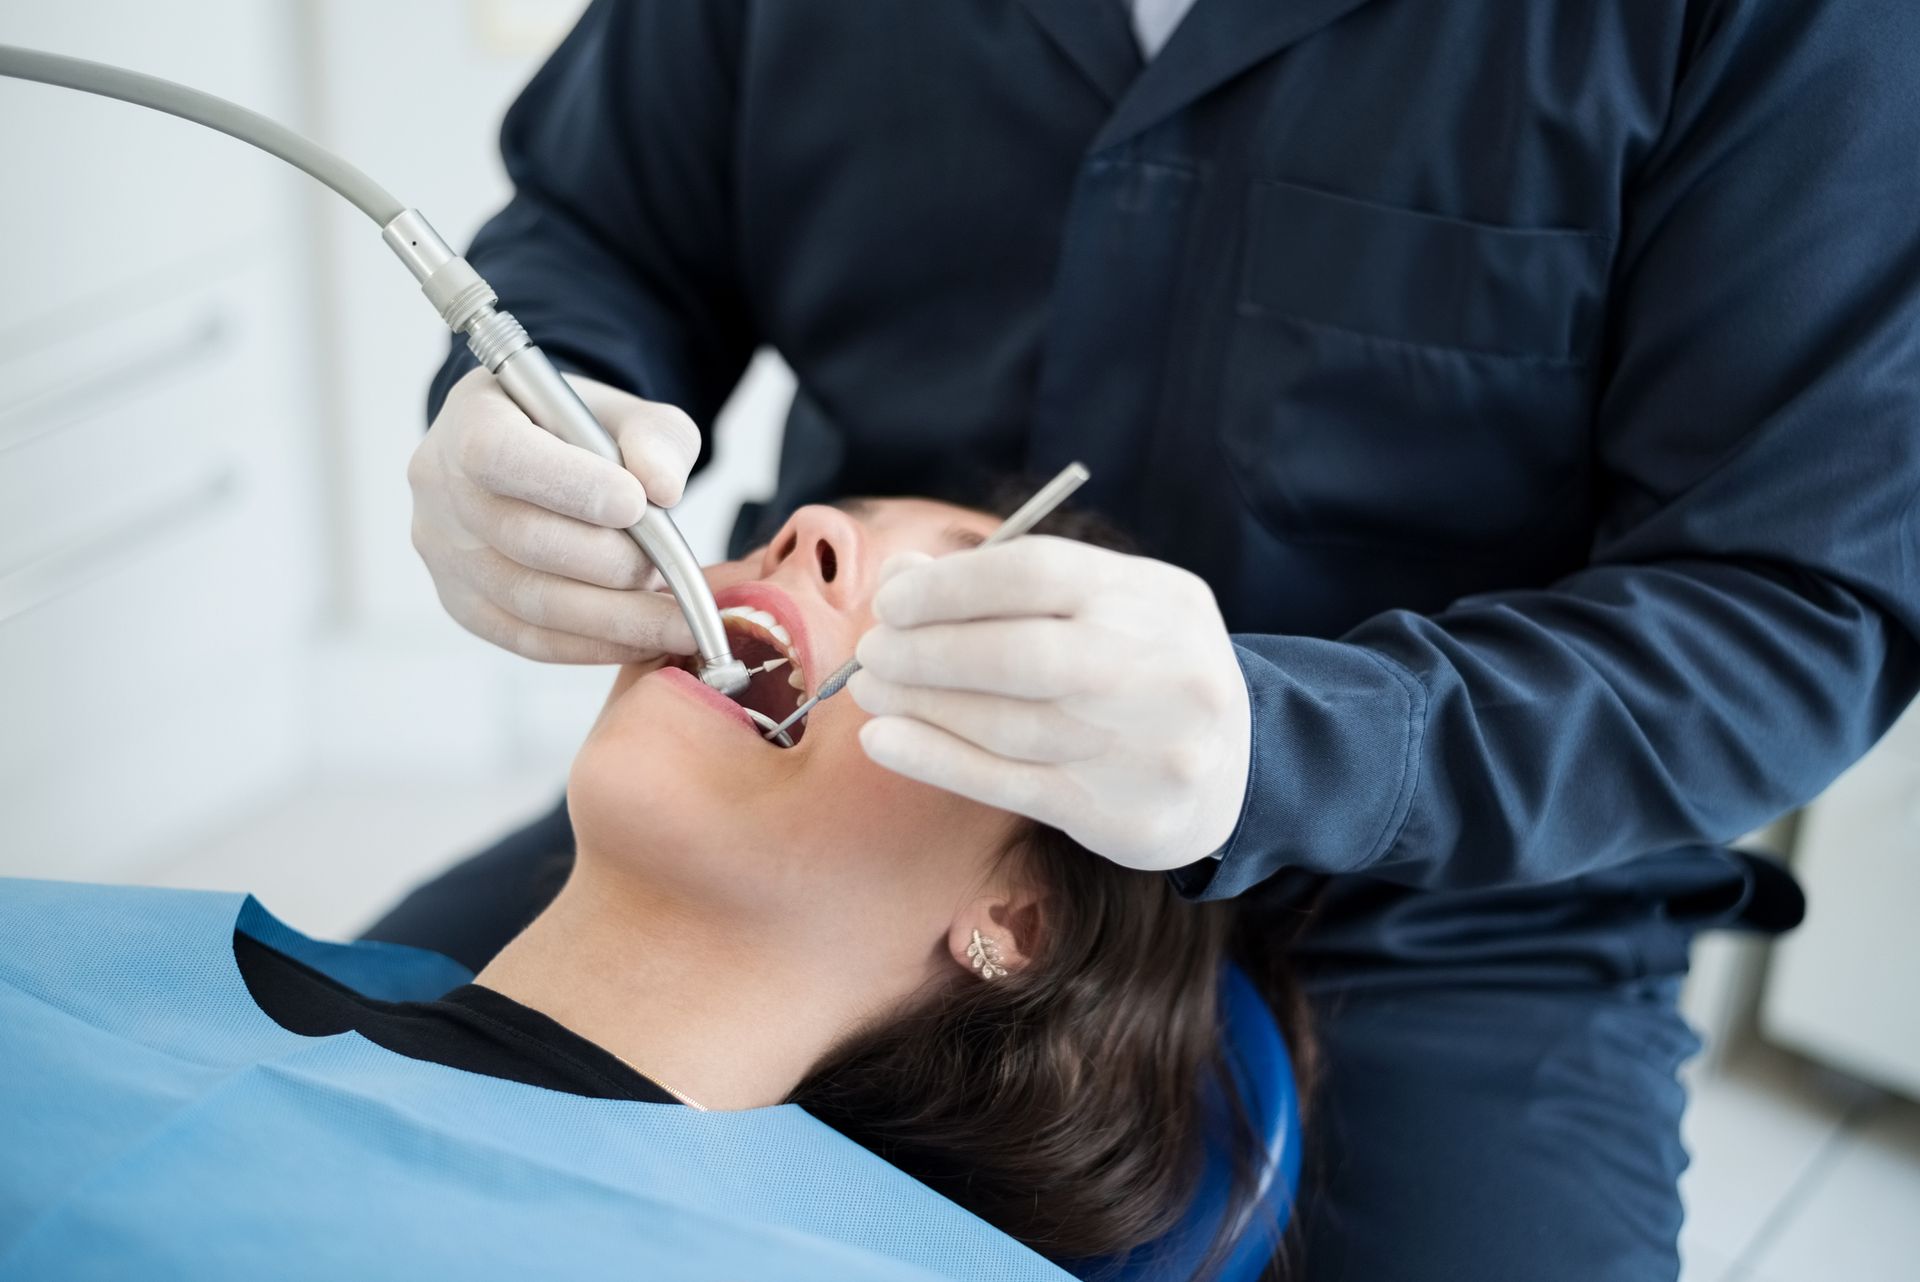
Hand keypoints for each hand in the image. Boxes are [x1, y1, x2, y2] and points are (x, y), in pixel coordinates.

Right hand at [408, 366, 701, 662]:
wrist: (538, 457)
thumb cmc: (581, 431)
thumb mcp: (628, 411)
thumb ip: (656, 437)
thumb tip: (664, 488)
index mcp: (471, 419)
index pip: (502, 456)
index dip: (571, 485)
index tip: (637, 503)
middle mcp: (442, 488)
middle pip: (525, 540)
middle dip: (613, 561)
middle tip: (673, 566)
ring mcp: (446, 554)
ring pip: (531, 602)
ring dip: (617, 616)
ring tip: (678, 616)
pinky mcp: (465, 605)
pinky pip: (531, 640)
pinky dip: (597, 645)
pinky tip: (648, 637)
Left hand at [849, 537, 1252, 870]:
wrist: (1240, 772)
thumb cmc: (1144, 672)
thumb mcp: (1106, 610)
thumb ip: (1012, 590)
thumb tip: (903, 581)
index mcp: (1159, 600)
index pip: (1038, 573)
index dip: (951, 586)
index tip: (893, 601)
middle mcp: (1162, 670)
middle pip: (1021, 654)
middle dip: (928, 650)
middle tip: (873, 651)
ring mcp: (1146, 748)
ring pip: (1009, 723)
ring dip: (921, 705)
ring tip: (869, 692)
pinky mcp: (1121, 815)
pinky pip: (1009, 784)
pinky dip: (935, 759)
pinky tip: (885, 741)